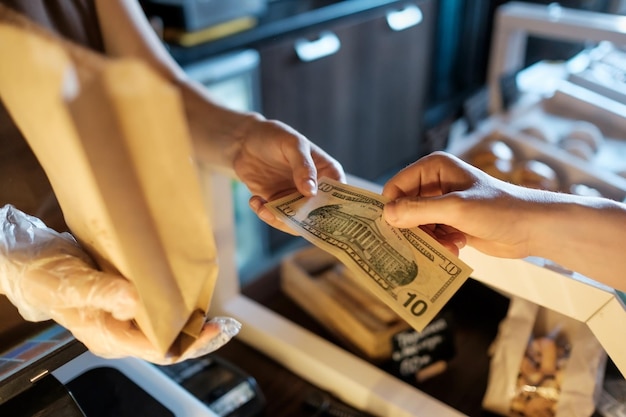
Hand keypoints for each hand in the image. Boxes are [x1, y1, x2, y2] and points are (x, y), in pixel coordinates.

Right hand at [0, 205, 239, 364]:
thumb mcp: (70, 285)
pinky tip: (189, 287)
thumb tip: (133, 300)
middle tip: (226, 319)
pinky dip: (175, 297)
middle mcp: (121, 331)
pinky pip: (157, 303)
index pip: (160, 350)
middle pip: (168, 340)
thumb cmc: (44, 277)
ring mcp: (124, 315)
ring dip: (189, 314)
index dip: (191, 342)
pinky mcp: (126, 297)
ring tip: (212, 302)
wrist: (30, 261)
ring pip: (165, 322)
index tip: (215, 328)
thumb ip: (101, 293)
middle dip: (197, 331)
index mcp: (110, 337)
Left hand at [234, 117, 344, 234]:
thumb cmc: (275, 135)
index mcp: (328, 173)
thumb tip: (311, 192)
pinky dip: (266, 215)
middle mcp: (315, 189)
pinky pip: (277, 218)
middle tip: (284, 215)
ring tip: (263, 207)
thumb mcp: (293, 144)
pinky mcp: (279, 203)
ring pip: (297, 222)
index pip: (339, 196)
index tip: (319, 217)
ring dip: (279, 220)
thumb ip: (303, 166)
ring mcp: (297, 198)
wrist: (245, 140)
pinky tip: (255, 201)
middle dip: (302, 220)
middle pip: (319, 215)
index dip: (334, 210)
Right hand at [382, 152, 533, 258]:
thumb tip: (387, 215)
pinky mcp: (451, 223)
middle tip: (425, 242)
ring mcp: (443, 205)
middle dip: (413, 228)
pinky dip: (439, 245)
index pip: (396, 187)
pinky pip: (431, 236)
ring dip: (429, 240)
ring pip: (417, 226)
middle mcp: (435, 184)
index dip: (392, 209)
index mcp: (434, 168)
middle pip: (404, 209)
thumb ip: (419, 211)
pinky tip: (457, 247)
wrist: (533, 228)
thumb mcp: (456, 208)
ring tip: (449, 244)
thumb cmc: (499, 210)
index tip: (395, 230)